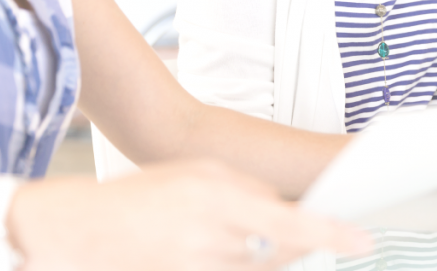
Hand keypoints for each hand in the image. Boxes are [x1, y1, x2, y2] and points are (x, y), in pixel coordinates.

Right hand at [8, 160, 369, 270]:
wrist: (72, 232)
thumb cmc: (140, 196)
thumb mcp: (196, 175)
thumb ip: (243, 190)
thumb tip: (283, 211)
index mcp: (216, 195)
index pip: (290, 221)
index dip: (331, 234)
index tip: (363, 241)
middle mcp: (210, 235)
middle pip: (278, 251)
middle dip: (302, 244)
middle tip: (328, 237)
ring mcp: (196, 264)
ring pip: (257, 268)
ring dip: (267, 257)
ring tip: (244, 236)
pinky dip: (243, 266)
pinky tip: (234, 252)